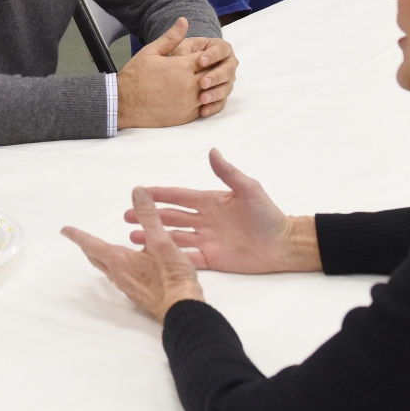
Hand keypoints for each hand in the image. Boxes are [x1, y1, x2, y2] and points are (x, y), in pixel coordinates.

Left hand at [62, 186, 204, 322]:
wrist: (183, 310)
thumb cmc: (173, 277)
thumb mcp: (163, 242)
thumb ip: (149, 216)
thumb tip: (137, 192)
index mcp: (120, 260)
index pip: (91, 244)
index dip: (77, 235)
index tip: (65, 230)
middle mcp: (119, 275)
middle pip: (97, 258)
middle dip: (88, 246)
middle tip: (81, 238)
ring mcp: (127, 287)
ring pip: (108, 268)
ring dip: (103, 256)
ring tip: (104, 248)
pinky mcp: (138, 294)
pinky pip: (121, 276)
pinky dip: (118, 266)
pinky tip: (131, 265)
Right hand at [116, 19, 235, 128]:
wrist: (123, 103)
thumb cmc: (135, 75)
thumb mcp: (151, 51)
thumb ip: (170, 37)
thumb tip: (183, 20)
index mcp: (181, 66)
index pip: (207, 58)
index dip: (208, 56)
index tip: (203, 56)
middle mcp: (189, 85)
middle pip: (212, 75)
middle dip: (212, 70)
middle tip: (208, 68)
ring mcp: (188, 102)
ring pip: (212, 92)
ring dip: (211, 87)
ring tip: (205, 83)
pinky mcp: (186, 116)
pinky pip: (205, 108)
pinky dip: (207, 102)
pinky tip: (200, 96)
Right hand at [124, 149, 320, 273]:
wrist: (283, 244)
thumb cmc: (268, 214)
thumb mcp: (249, 189)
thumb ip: (228, 173)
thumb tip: (213, 151)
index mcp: (210, 201)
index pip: (178, 196)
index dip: (159, 195)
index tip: (139, 192)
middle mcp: (204, 220)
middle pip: (170, 217)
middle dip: (149, 216)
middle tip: (126, 217)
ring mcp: (206, 240)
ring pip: (174, 237)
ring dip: (154, 236)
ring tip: (132, 238)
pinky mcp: (212, 259)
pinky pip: (188, 258)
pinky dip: (171, 257)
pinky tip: (155, 257)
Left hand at [168, 36, 237, 116]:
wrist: (173, 76)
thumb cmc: (177, 58)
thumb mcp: (176, 49)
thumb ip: (178, 38)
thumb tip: (182, 20)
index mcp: (218, 48)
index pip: (222, 49)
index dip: (213, 55)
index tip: (200, 60)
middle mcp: (226, 64)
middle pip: (229, 69)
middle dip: (217, 76)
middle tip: (202, 82)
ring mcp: (225, 81)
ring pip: (227, 87)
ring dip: (216, 93)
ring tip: (202, 98)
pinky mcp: (219, 96)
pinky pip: (221, 103)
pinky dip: (213, 107)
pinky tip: (202, 111)